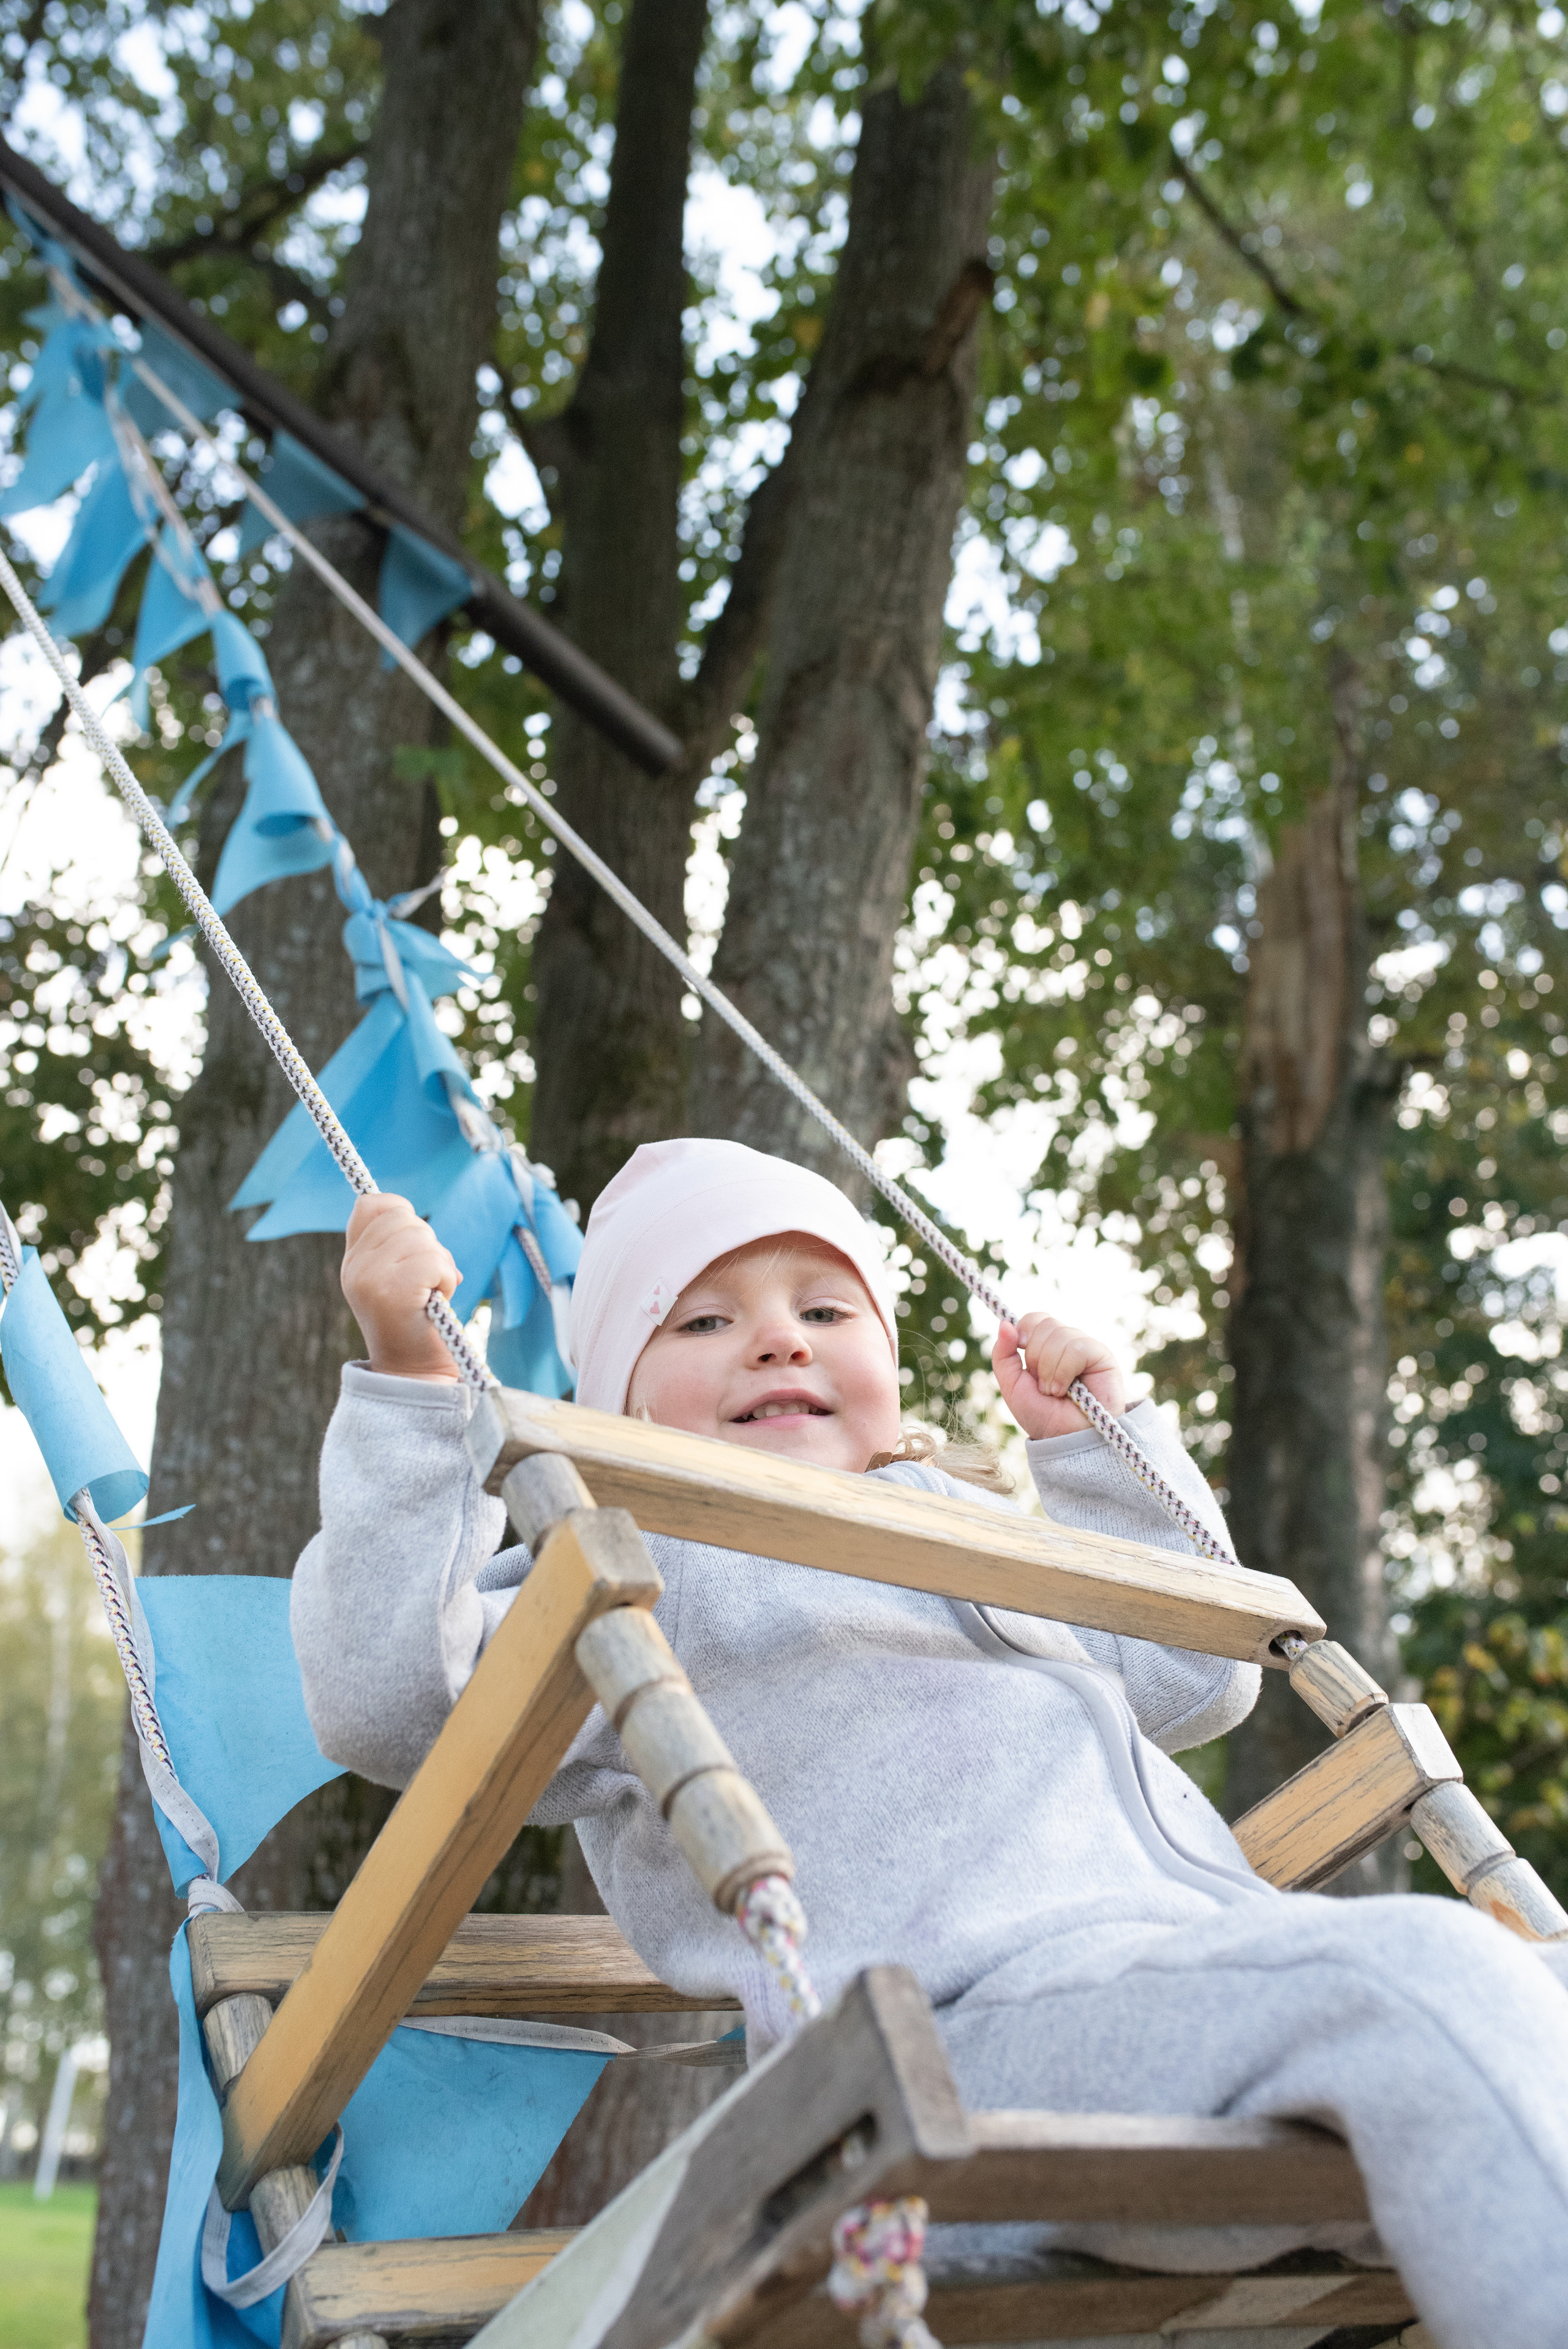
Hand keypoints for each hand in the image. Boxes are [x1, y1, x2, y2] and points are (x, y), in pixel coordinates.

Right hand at [341, 1194, 460, 1379]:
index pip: (370, 1205)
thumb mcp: (402, 1280)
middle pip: (403, 1216)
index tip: (416, 1244)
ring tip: (431, 1293)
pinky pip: (433, 1260)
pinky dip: (445, 1279)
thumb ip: (401, 1249)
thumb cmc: (419, 1325)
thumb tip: (418, 1219)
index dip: (400, 1211)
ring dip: (440, 1264)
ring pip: (421, 1236)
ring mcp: (369, 1278)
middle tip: (427, 1280)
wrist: (415, 1376)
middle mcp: (355, 1267)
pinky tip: (436, 1301)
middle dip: (428, 1243)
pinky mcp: (391, 1291)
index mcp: (354, 1261)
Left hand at [992, 1312, 1126, 1439]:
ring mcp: (1085, 1348)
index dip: (1024, 1331)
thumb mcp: (1012, 1386)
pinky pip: (1077, 1347)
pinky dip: (1065, 1371)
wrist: (1068, 1440)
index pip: (1034, 1319)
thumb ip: (1003, 1354)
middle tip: (1042, 1384)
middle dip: (1036, 1358)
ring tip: (1055, 1392)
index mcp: (1046, 1346)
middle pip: (1044, 1324)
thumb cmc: (1043, 1417)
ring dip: (1049, 1369)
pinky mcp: (1102, 1356)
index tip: (1022, 1351)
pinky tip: (1068, 1390)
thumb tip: (1004, 1323)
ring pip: (1060, 1335)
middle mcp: (1066, 1343)